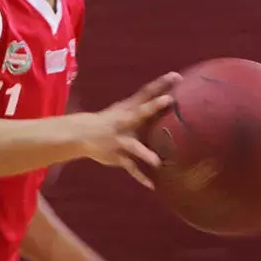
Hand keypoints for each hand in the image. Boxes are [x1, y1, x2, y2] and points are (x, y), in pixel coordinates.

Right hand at [80, 72, 178, 187]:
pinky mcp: (118, 156)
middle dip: (153, 106)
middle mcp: (125, 121)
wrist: (83, 134)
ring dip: (145, 153)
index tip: (176, 76)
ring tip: (157, 162)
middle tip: (169, 100)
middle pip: (141, 112)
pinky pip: (130, 168)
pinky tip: (151, 185)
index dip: (161, 83)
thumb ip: (146, 107)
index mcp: (129, 107)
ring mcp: (120, 140)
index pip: (146, 91)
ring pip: (134, 146)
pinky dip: (140, 177)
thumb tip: (171, 99)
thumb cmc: (113, 120)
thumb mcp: (127, 110)